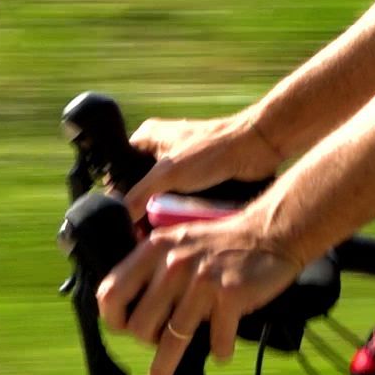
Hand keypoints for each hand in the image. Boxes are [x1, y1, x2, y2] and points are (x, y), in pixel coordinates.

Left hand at [94, 209, 303, 374]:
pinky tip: (222, 349)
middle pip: (140, 325)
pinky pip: (216, 341)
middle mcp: (175, 263)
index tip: (124, 329)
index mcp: (156, 248)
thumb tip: (128, 309)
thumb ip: (153, 266)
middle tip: (161, 341)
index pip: (111, 292)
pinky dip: (219, 351)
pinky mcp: (230, 295)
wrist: (272, 231)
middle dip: (146, 342)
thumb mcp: (180, 241)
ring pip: (172, 340)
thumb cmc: (223, 243)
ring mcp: (203, 280)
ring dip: (165, 368)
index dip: (113, 318)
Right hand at [121, 113, 281, 224]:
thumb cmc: (213, 150)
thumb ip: (138, 196)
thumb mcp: (167, 174)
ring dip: (161, 215)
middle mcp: (162, 150)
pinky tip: (176, 229)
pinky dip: (179, 213)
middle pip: (140, 188)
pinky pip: (181, 200)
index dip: (117, 196)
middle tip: (140, 233)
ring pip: (162, 197)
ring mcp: (182, 165)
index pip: (118, 170)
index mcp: (147, 138)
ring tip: (157, 236)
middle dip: (141, 210)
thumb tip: (120, 220)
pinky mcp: (199, 178)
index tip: (120, 220)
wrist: (257, 147)